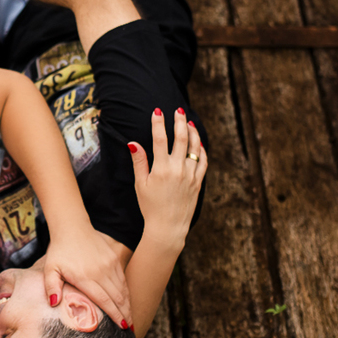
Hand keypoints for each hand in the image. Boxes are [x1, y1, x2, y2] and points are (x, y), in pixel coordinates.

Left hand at [43, 220, 133, 329]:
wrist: (72, 227)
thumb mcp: (50, 268)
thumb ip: (51, 286)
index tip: (123, 328)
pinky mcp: (113, 259)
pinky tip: (126, 302)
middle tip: (130, 331)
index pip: (104, 300)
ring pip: (123, 290)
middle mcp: (101, 271)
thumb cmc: (59, 251)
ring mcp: (109, 264)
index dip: (115, 315)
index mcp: (85, 277)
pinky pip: (122, 279)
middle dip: (125, 315)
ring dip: (128, 305)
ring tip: (131, 320)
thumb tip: (53, 303)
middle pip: (118, 298)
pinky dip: (126, 293)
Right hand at [128, 108, 206, 246]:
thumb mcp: (141, 184)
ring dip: (192, 132)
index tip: (157, 111)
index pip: (160, 139)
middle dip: (179, 121)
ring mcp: (190, 175)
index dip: (158, 123)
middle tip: (178, 110)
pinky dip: (202, 149)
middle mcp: (178, 169)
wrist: (168, 227)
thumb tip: (133, 143)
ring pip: (195, 147)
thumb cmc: (150, 207)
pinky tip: (199, 142)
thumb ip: (139, 162)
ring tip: (189, 122)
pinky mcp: (198, 182)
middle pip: (181, 138)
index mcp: (161, 169)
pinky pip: (204, 161)